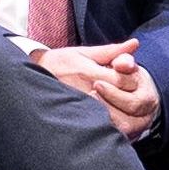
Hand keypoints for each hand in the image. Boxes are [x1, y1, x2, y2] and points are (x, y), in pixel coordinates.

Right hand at [38, 42, 159, 137]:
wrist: (33, 76)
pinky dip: (108, 126)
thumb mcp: (85, 53)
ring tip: (124, 112)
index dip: (131, 82)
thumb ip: (112, 51)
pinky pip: (97, 125)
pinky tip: (111, 123)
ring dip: (121, 115)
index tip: (129, 82)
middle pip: (119, 99)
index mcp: (90, 73)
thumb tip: (135, 44)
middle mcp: (86, 91)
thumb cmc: (60, 62)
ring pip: (111, 117)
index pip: (121, 80)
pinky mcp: (75, 117)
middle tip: (130, 99)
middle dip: (128, 99)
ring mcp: (81, 106)